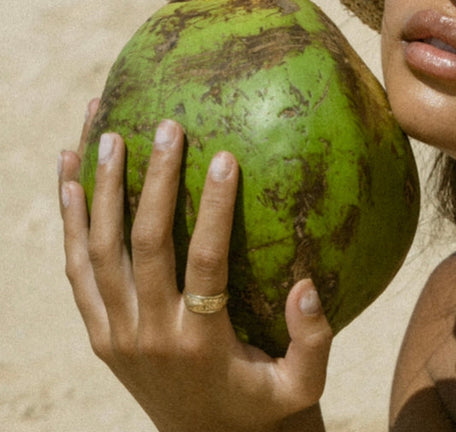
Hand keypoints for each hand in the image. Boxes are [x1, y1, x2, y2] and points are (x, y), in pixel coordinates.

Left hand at [59, 101, 333, 431]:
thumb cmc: (263, 403)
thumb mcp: (303, 384)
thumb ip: (311, 338)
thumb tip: (307, 285)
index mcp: (200, 342)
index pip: (204, 262)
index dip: (213, 208)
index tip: (224, 155)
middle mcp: (148, 334)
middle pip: (144, 244)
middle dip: (154, 181)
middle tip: (167, 125)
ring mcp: (114, 332)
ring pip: (98, 249)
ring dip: (101, 187)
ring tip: (107, 130)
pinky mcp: (98, 331)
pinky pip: (76, 268)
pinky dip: (70, 219)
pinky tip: (69, 174)